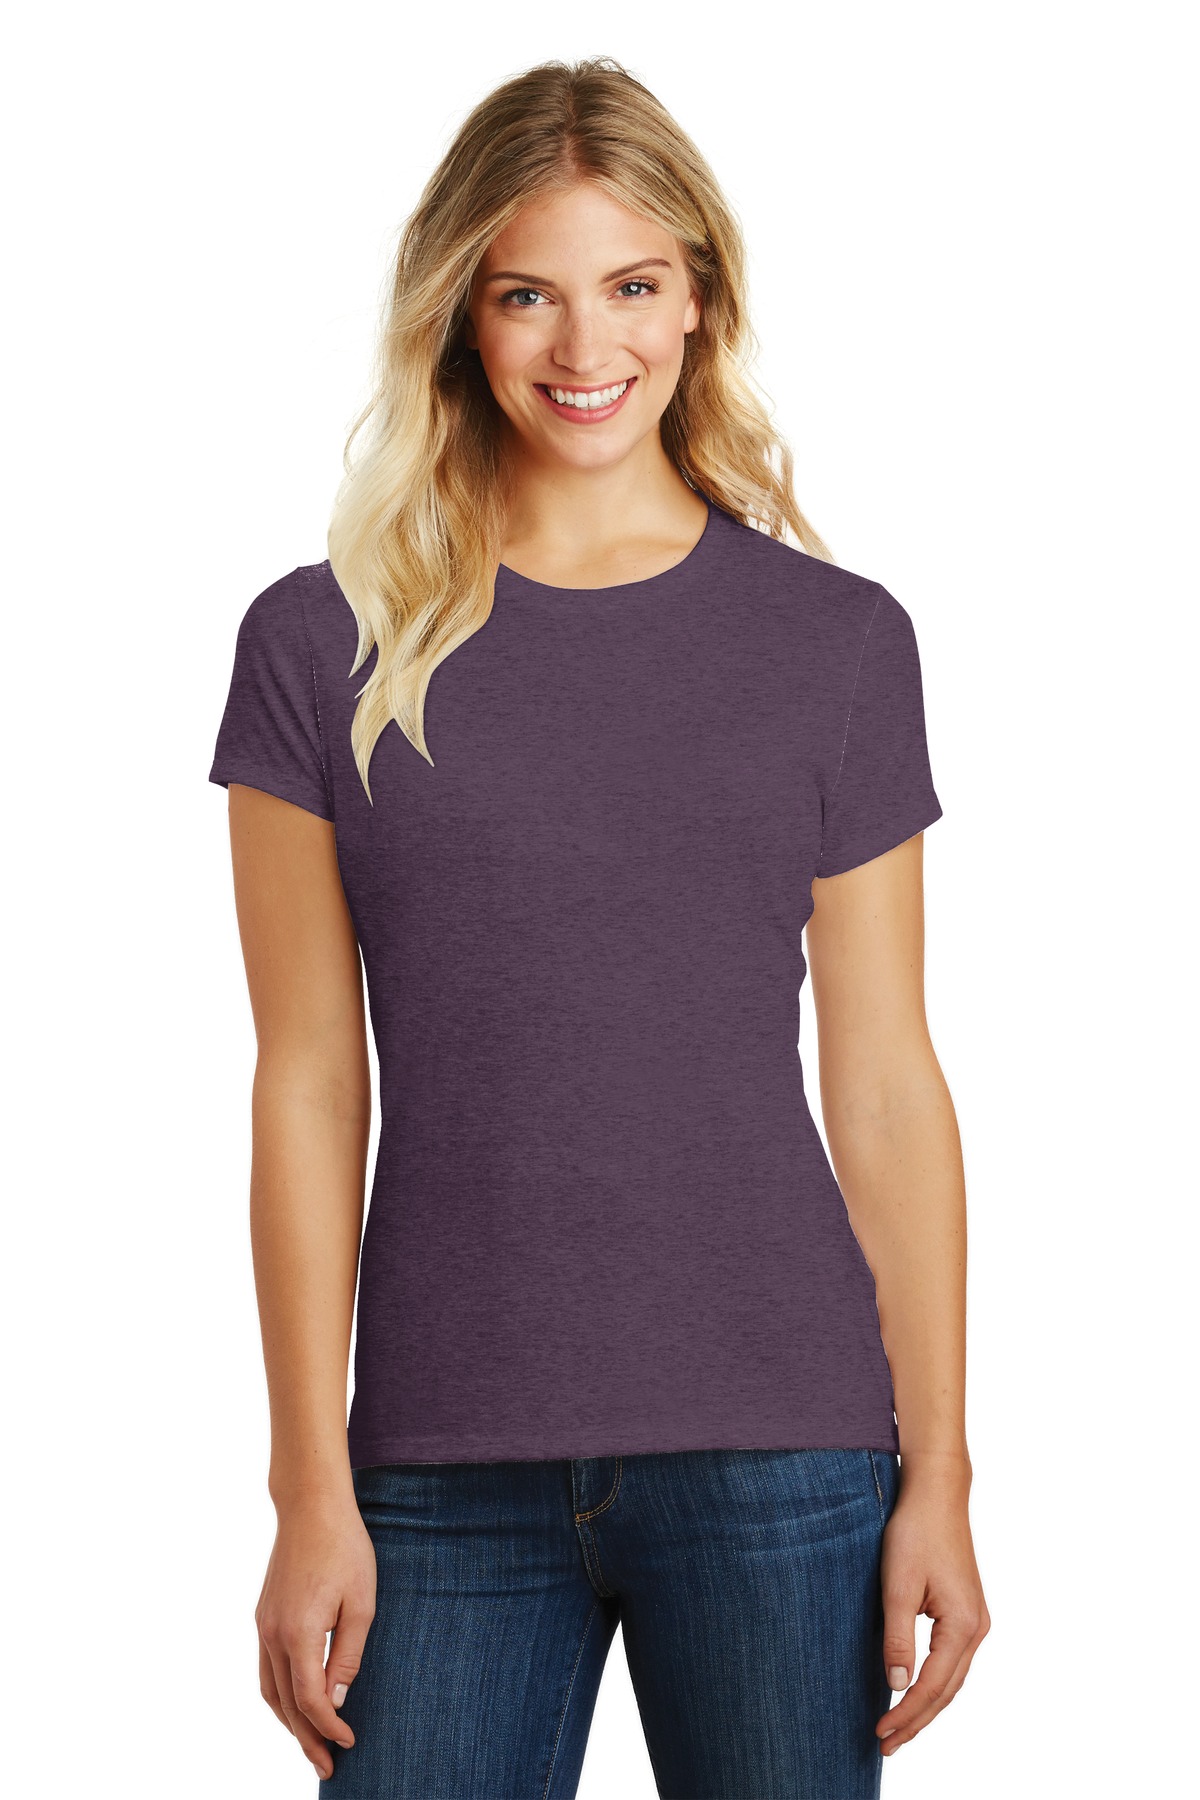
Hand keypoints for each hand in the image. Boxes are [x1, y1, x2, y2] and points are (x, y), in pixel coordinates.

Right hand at [255, 1492, 376, 1780]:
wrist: (311, 1506)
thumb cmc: (345, 1548)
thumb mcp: (362, 1603)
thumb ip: (348, 1657)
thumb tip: (337, 1701)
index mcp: (299, 1632)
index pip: (309, 1700)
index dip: (329, 1727)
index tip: (349, 1742)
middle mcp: (272, 1634)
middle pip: (286, 1704)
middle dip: (306, 1738)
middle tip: (327, 1768)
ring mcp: (263, 1625)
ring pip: (269, 1691)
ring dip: (289, 1723)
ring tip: (311, 1745)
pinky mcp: (263, 1616)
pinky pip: (266, 1669)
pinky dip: (279, 1696)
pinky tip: (295, 1705)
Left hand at [875, 1457, 989, 1756]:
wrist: (937, 1494)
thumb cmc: (915, 1532)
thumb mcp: (898, 1585)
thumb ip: (898, 1638)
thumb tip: (897, 1685)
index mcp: (963, 1625)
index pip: (933, 1686)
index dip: (906, 1713)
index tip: (880, 1732)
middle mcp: (977, 1628)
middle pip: (947, 1690)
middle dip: (917, 1720)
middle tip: (886, 1745)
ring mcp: (975, 1620)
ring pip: (952, 1679)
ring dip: (926, 1706)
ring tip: (898, 1729)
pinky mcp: (966, 1611)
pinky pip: (952, 1661)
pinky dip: (934, 1683)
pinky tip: (915, 1692)